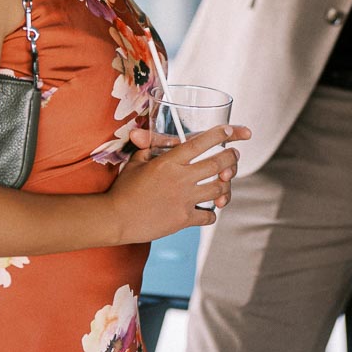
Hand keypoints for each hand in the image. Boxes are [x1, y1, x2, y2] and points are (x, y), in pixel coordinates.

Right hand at [108, 124, 250, 241]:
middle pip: (217, 164)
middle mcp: (180, 178)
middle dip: (231, 156)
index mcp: (169, 162)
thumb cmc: (124, 188)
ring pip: (219, 189)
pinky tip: (210, 208)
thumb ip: (148, 146)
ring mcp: (184, 200)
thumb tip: (146, 132)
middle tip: (234, 153)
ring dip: (227, 183)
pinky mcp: (184, 219)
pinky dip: (212, 212)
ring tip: (227, 179)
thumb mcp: (135, 162)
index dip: (218, 135)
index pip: (199, 143)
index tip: (228, 131)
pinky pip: (209, 215)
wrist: (117, 219)